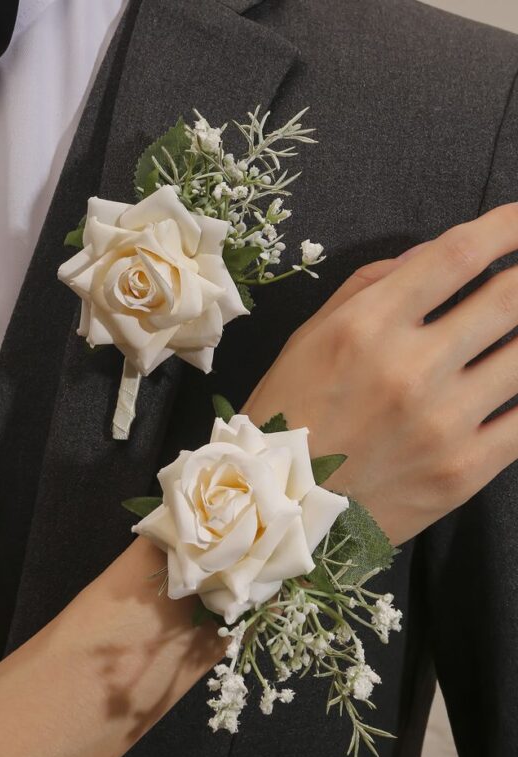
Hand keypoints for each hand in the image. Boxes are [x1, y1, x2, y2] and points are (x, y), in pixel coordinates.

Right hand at [243, 202, 517, 545]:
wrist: (282, 511)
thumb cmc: (289, 414)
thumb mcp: (310, 337)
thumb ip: (370, 285)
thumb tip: (435, 255)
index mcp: (367, 327)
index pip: (459, 256)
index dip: (507, 226)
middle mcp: (411, 368)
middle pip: (510, 297)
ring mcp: (444, 423)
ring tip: (517, 331)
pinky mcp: (465, 471)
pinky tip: (517, 381)